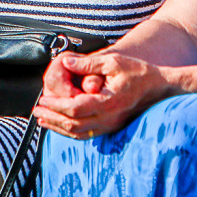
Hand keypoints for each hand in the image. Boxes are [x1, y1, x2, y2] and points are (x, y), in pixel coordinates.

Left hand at [35, 52, 166, 138]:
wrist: (161, 87)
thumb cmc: (139, 72)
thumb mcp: (113, 62)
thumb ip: (88, 64)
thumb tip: (66, 62)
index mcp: (108, 102)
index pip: (75, 109)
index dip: (56, 106)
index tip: (43, 100)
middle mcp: (109, 118)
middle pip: (73, 125)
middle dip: (52, 118)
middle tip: (36, 112)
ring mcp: (111, 125)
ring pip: (79, 133)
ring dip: (59, 127)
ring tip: (43, 120)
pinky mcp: (112, 127)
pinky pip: (87, 134)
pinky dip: (71, 131)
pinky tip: (61, 125)